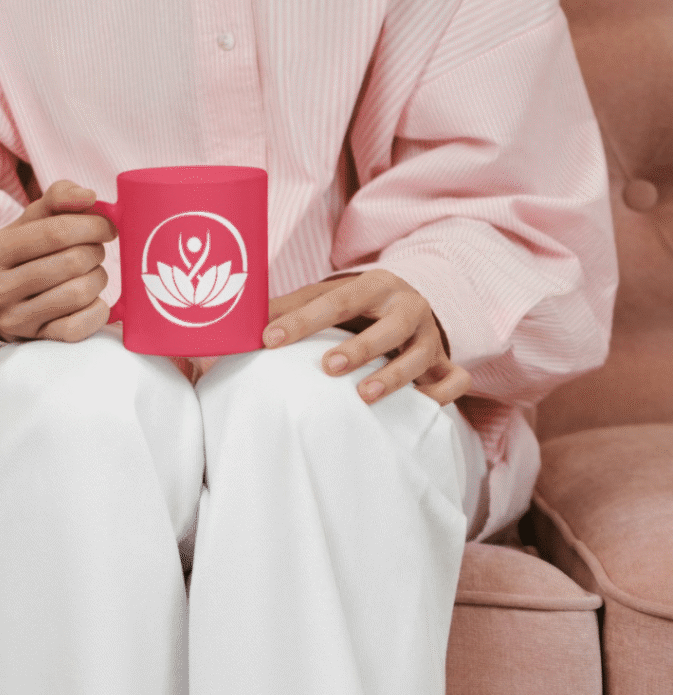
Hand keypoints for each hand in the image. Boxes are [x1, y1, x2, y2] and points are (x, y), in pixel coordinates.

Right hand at [0, 180, 117, 342]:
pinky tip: (91, 299)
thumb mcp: (28, 221)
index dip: (92, 226)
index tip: (108, 227)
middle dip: (95, 252)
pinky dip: (97, 311)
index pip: (56, 232)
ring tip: (91, 272)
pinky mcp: (35, 339)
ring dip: (98, 279)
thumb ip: (58, 198)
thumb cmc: (20, 253)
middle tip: (94, 250)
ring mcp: (15, 319)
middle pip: (72, 263)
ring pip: (79, 294)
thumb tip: (89, 197)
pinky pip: (79, 327)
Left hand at [262, 269, 470, 405]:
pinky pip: (455, 381)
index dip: (303, 320)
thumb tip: (239, 321)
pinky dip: (440, 395)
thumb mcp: (327, 297)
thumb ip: (289, 307)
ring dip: (393, 378)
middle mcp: (409, 307)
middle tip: (328, 368)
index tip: (269, 339)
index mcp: (375, 285)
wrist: (409, 302)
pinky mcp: (446, 362)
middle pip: (390, 328)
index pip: (336, 300)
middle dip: (360, 348)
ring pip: (422, 357)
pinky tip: (417, 408)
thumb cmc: (357, 306)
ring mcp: (431, 337)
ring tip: (363, 396)